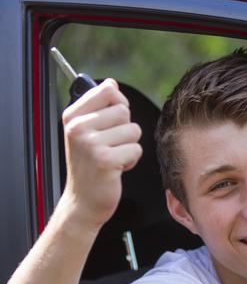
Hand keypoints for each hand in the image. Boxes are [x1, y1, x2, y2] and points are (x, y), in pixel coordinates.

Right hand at [60, 78, 141, 229]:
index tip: (112, 120)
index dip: (119, 103)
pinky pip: (136, 149)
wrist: (83, 200)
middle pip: (124, 110)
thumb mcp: (86, 132)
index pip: (108, 90)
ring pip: (133, 130)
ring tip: (113, 157)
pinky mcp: (105, 160)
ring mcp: (90, 144)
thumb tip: (112, 83)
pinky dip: (131, 160)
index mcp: (73, 116)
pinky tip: (116, 168)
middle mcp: (78, 127)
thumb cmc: (89, 165)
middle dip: (125, 129)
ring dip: (129, 146)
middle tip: (110, 145)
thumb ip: (98, 107)